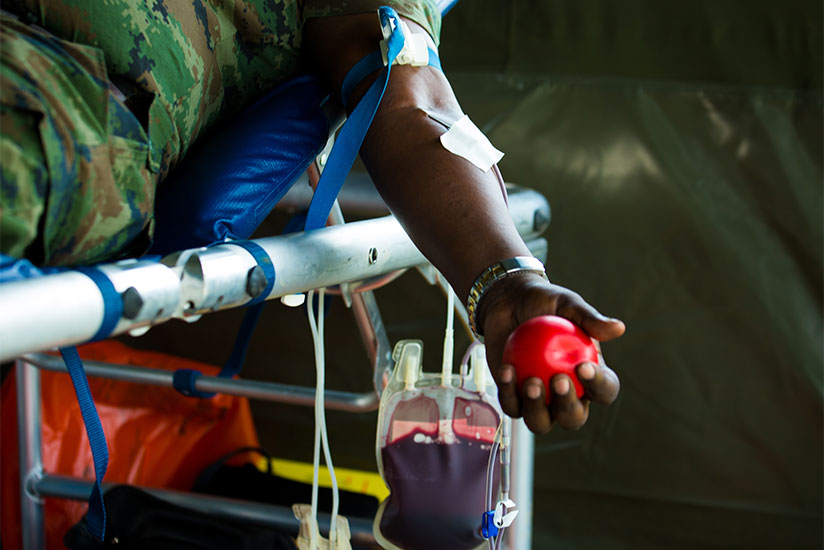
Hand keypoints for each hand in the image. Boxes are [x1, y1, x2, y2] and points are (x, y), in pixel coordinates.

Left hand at [480, 273, 625, 433]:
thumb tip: (619, 328)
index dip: (598, 385)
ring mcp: (539, 402)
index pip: (604, 390)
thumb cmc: (545, 303)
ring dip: (536, 408)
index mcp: (590, 377)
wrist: (509, 304)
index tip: (583, 367)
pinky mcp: (512, 398)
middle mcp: (567, 396)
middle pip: (573, 417)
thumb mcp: (567, 304)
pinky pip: (511, 405)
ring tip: (531, 381)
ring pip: (541, 422)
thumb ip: (590, 319)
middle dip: (567, 406)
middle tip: (558, 380)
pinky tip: (506, 370)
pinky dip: (508, 391)